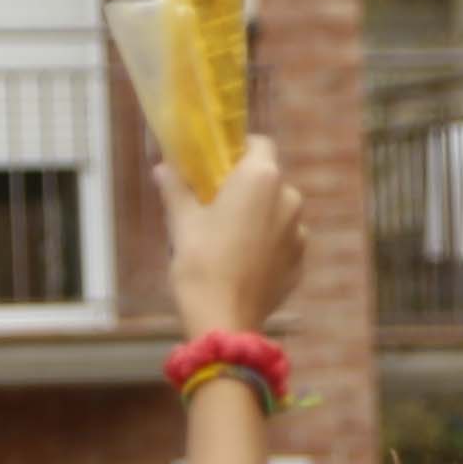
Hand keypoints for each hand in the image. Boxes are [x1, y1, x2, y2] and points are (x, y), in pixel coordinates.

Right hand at [167, 136, 306, 337]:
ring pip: (278, 212)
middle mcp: (289, 199)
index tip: (218, 165)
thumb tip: (163, 167)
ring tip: (228, 238)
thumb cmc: (200, 261)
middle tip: (215, 204)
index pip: (260, 144)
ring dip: (258, 216)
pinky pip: (283, 243)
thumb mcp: (182, 221)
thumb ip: (176, 188)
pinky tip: (241, 262)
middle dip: (246, 187)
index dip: (239, 150)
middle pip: (270, 180)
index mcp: (262, 179)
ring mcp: (299, 234)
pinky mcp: (299, 263)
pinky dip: (266, 246)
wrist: (223, 319)